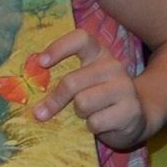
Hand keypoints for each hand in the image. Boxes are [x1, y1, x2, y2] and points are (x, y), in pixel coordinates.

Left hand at [30, 28, 146, 150]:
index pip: (81, 39)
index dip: (59, 48)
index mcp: (99, 55)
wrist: (136, 116)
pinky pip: (95, 122)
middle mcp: (113, 67)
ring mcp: (125, 88)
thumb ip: (64, 81)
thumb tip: (30, 95)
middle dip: (54, 101)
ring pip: (83, 103)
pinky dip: (91, 128)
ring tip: (88, 115)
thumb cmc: (99, 99)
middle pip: (72, 81)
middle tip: (41, 113)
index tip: (41, 63)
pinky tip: (101, 124)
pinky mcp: (130, 110)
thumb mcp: (84, 84)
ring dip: (79, 114)